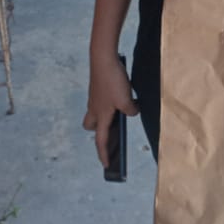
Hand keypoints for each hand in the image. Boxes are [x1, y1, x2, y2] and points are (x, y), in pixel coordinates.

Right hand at [83, 51, 138, 167]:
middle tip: (112, 130)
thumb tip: (132, 112)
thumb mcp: (126, 100)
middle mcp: (94, 108)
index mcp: (101, 116)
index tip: (106, 165)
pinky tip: (123, 95)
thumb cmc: (113, 82)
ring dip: (105, 116)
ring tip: (122, 111)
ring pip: (96, 112)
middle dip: (99, 131)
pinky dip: (110, 103)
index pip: (100, 140)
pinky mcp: (98, 87)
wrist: (103, 58)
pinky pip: (102, 101)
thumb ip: (130, 110)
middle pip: (91, 126)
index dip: (103, 154)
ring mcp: (95, 97)